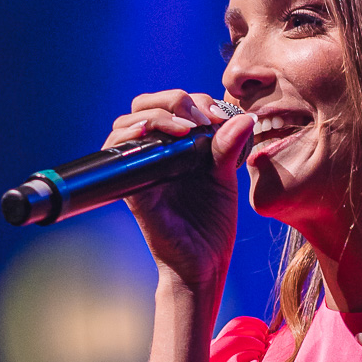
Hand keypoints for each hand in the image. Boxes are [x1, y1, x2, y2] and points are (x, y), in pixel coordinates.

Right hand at [103, 90, 253, 292]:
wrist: (204, 262)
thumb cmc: (213, 223)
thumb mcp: (224, 178)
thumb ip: (228, 147)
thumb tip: (243, 117)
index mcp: (176, 146)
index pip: (173, 104)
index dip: (195, 100)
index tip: (221, 115)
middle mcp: (152, 153)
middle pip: (146, 104)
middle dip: (174, 99)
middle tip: (202, 117)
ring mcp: (139, 168)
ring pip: (129, 120)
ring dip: (158, 113)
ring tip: (187, 126)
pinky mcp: (130, 185)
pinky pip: (118, 150)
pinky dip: (135, 133)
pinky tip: (163, 134)